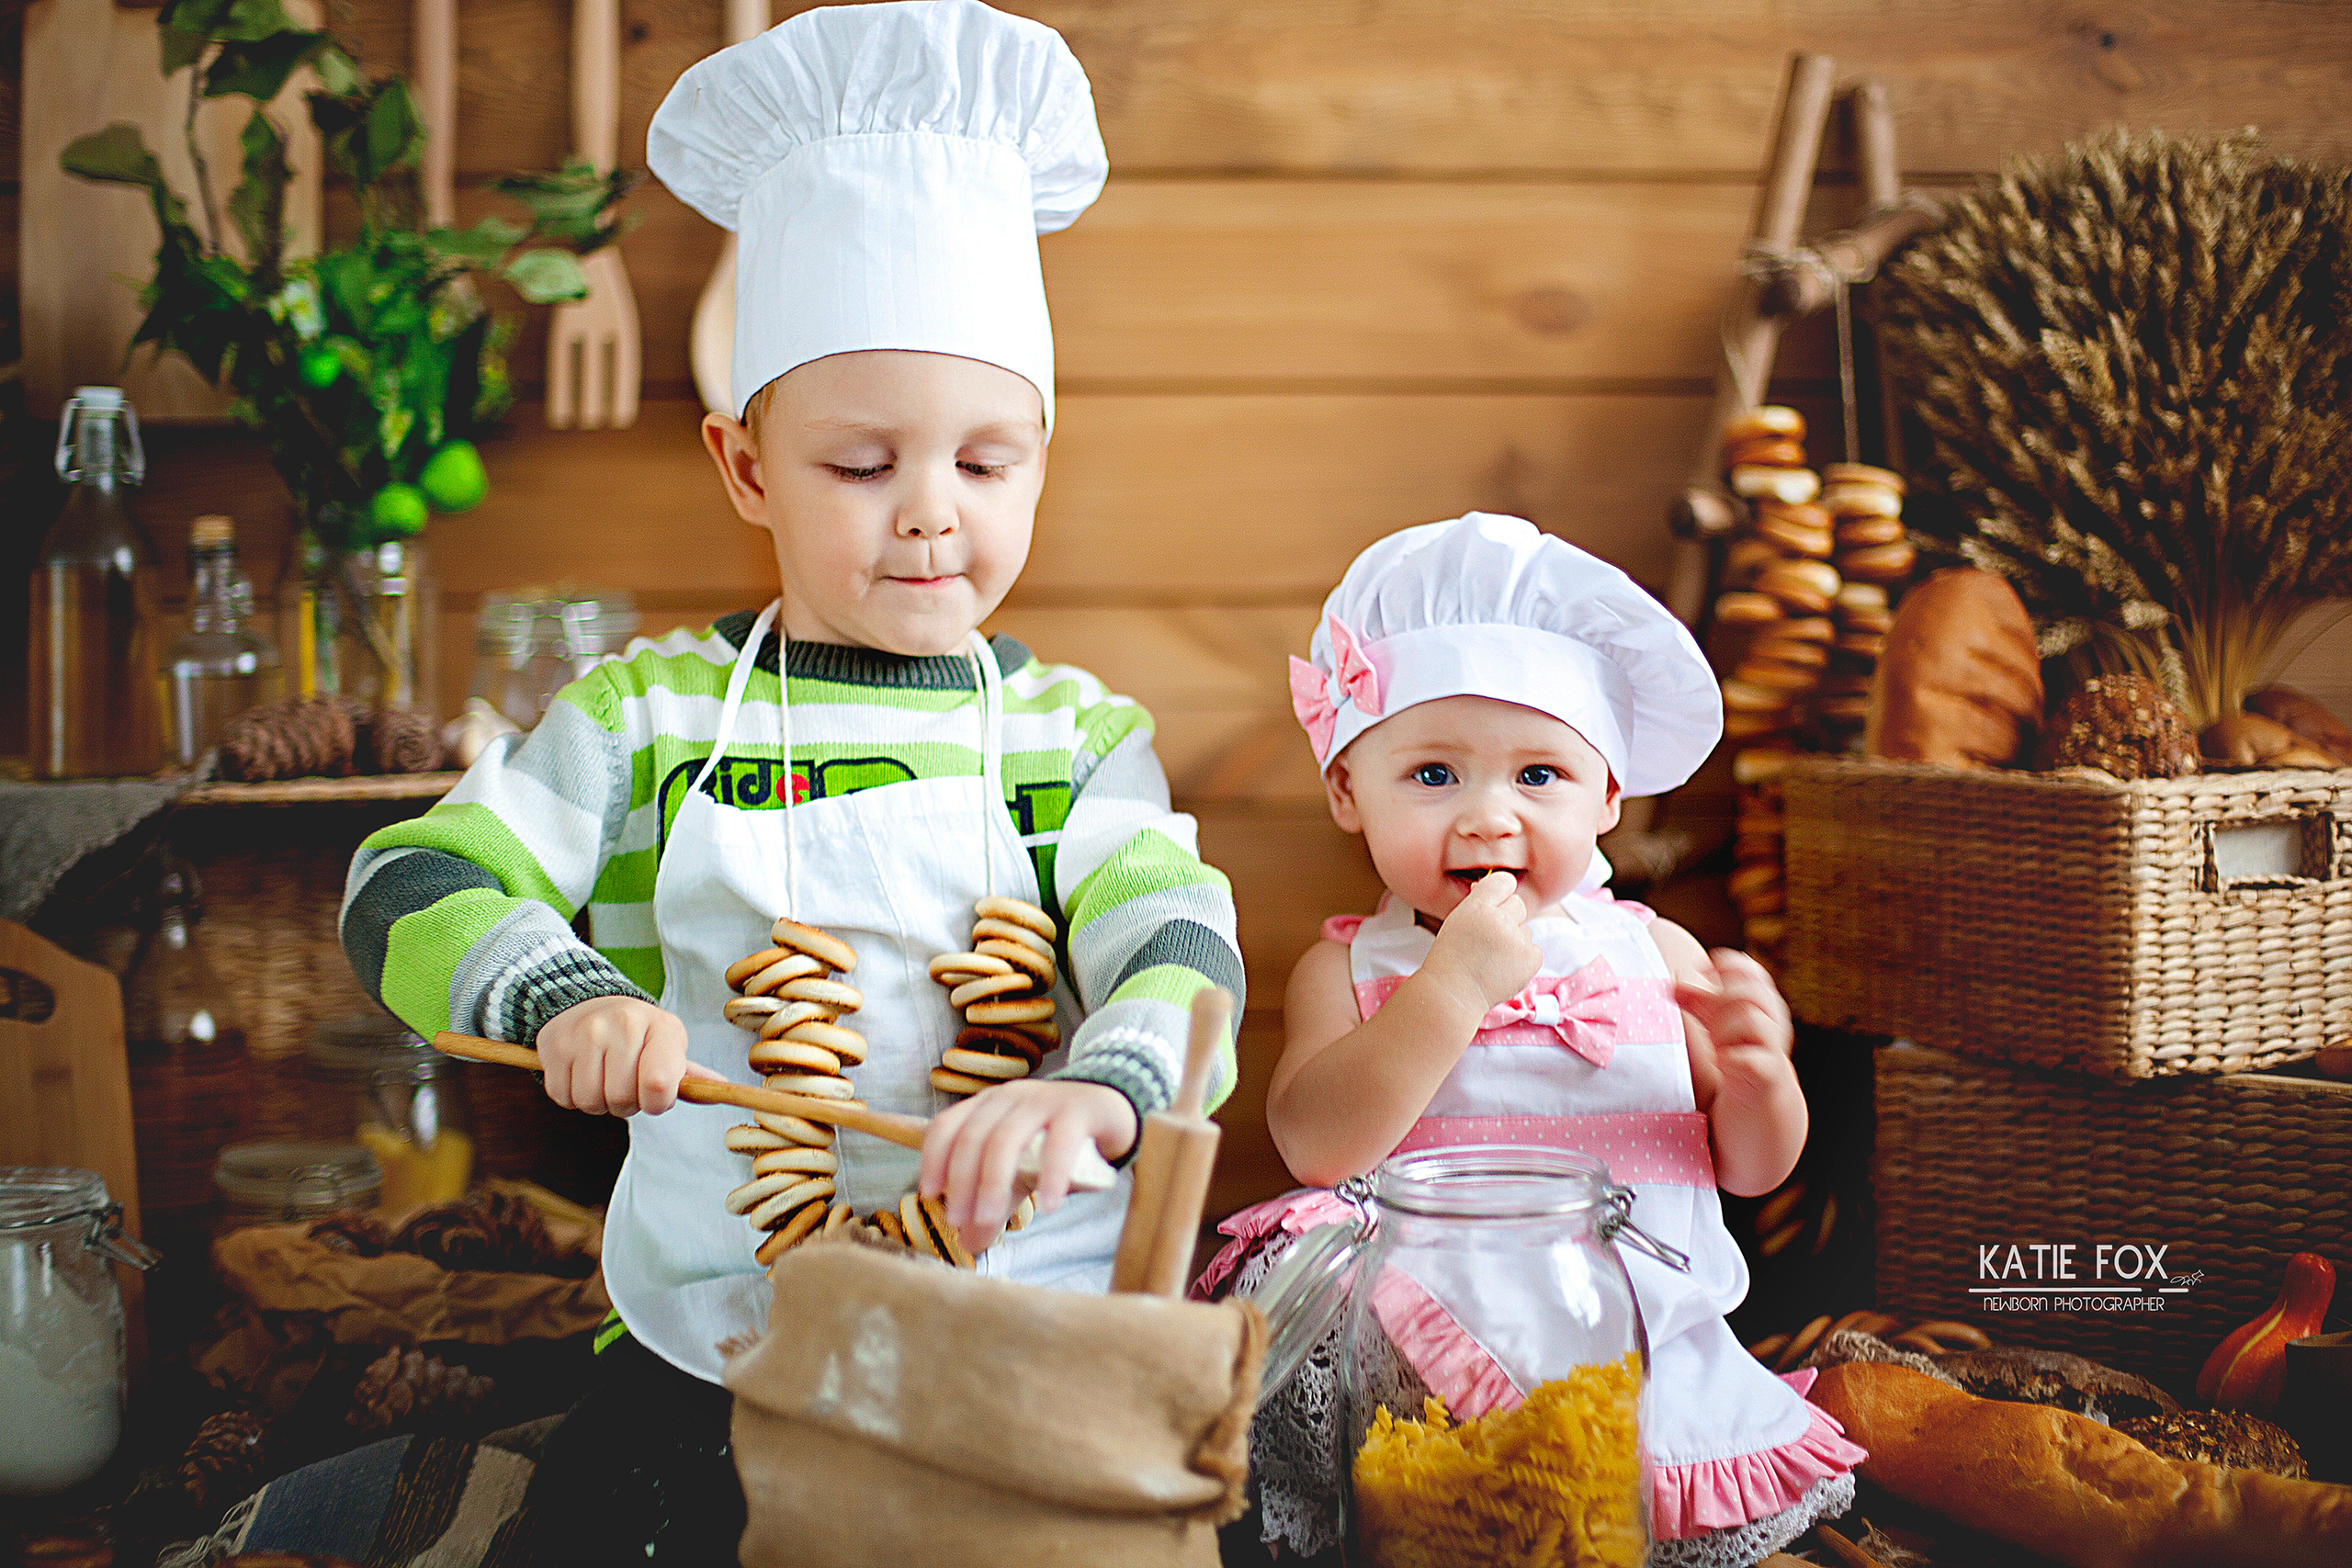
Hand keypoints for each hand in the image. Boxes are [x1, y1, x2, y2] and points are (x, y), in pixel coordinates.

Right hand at [534, 995, 722, 1115]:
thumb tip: (722, 1088)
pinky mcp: (553, 1045)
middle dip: (626, 1104)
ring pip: (590, 1102)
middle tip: (625, 1083)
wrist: (587, 1002)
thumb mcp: (668, 1043)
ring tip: (603, 1078)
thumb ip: (689, 1073)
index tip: (654, 1095)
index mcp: (659, 1026)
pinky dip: (572, 1096)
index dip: (656, 1102)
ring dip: (598, 1102)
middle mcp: (622, 1024)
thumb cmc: (637, 1032)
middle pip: (622, 1100)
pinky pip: (563, 1097)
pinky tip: (581, 1073)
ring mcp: (584, 1033)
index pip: (658, 1084)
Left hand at [919, 1078, 1138, 1255]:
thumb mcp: (1021, 1174)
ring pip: (1007, 1139)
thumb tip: (968, 1244)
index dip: (933, 1158)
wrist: (1112, 1113)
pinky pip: (1060, 1142)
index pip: (947, 1124)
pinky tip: (1048, 1206)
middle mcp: (1010, 1097)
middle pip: (973, 1137)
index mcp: (987, 1105)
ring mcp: (1044, 1100)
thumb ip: (997, 1203)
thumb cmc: (1056, 1143)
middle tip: (959, 1222)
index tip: (929, 1195)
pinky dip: (1051, 1176)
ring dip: (993, 1183)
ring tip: (991, 1220)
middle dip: (961, 1183)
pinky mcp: (1078, 1110)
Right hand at [1422, 870, 1542, 1014]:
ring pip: (1525, 929)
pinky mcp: (1531, 959)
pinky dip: (1522, 958)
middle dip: (1508, 918)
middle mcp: (1499, 920)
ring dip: (1514, 940)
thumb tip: (1502, 885)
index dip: (1501, 892)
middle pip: (1518, 904)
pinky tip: (1503, 968)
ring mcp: (1517, 940)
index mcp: (1477, 907)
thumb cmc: (1452, 956)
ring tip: (1492, 958)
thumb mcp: (1458, 920)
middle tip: (1490, 938)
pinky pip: (1534, 949)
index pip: (1504, 881)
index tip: (1496, 903)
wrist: (1453, 994)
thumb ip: (1480, 902)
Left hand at [1674, 948, 1795, 1108]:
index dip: (1729, 965)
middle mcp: (1773, 1017)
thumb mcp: (1714, 1019)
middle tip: (1707, 1019)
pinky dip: (1730, 1058)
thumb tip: (1671, 987)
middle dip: (1720, 1001)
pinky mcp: (1769, 1071)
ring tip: (1715, 1043)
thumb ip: (1696, 1001)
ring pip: (1751, 1019)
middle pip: (1749, 992)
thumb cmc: (1735, 1045)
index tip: (1702, 971)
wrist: (1758, 1090)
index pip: (1752, 971)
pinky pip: (1750, 1059)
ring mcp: (1774, 1044)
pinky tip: (1722, 1060)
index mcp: (1763, 999)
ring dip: (1723, 1029)